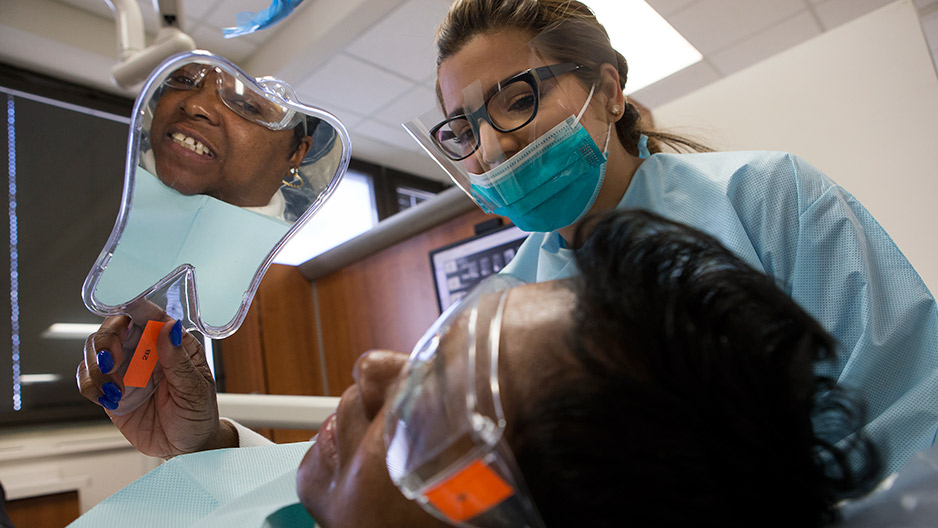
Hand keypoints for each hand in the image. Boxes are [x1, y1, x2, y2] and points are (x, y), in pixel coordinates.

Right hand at [76, 315, 237, 457]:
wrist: (187, 448)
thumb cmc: (198, 414)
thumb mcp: (195, 389)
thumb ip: (178, 360)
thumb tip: (170, 328)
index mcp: (172, 343)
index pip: (151, 316)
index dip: (134, 306)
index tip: (124, 308)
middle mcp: (145, 352)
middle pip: (114, 327)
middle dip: (106, 339)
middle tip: (111, 359)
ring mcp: (125, 370)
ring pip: (95, 350)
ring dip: (96, 365)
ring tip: (113, 388)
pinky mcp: (110, 391)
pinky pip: (87, 379)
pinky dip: (90, 385)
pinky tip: (109, 398)